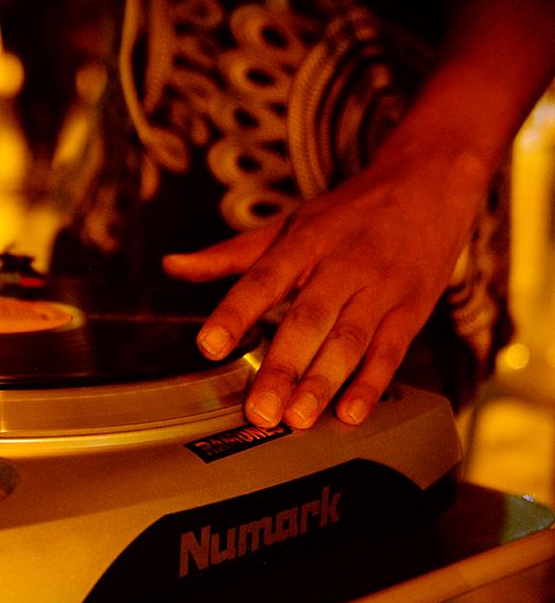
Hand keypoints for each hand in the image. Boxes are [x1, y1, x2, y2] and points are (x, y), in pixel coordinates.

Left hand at [163, 147, 486, 428]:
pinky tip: (350, 414)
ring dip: (322, 383)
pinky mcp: (412, 310)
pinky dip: (371, 386)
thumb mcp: (289, 224)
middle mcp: (342, 265)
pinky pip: (391, 352)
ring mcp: (380, 288)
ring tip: (297, 419)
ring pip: (349, 341)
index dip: (234, 313)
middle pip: (308, 320)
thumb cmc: (348, 213)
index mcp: (304, 242)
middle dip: (282, 367)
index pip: (262, 279)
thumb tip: (171, 266)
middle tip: (259, 410)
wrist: (430, 182)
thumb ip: (230, 254)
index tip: (208, 346)